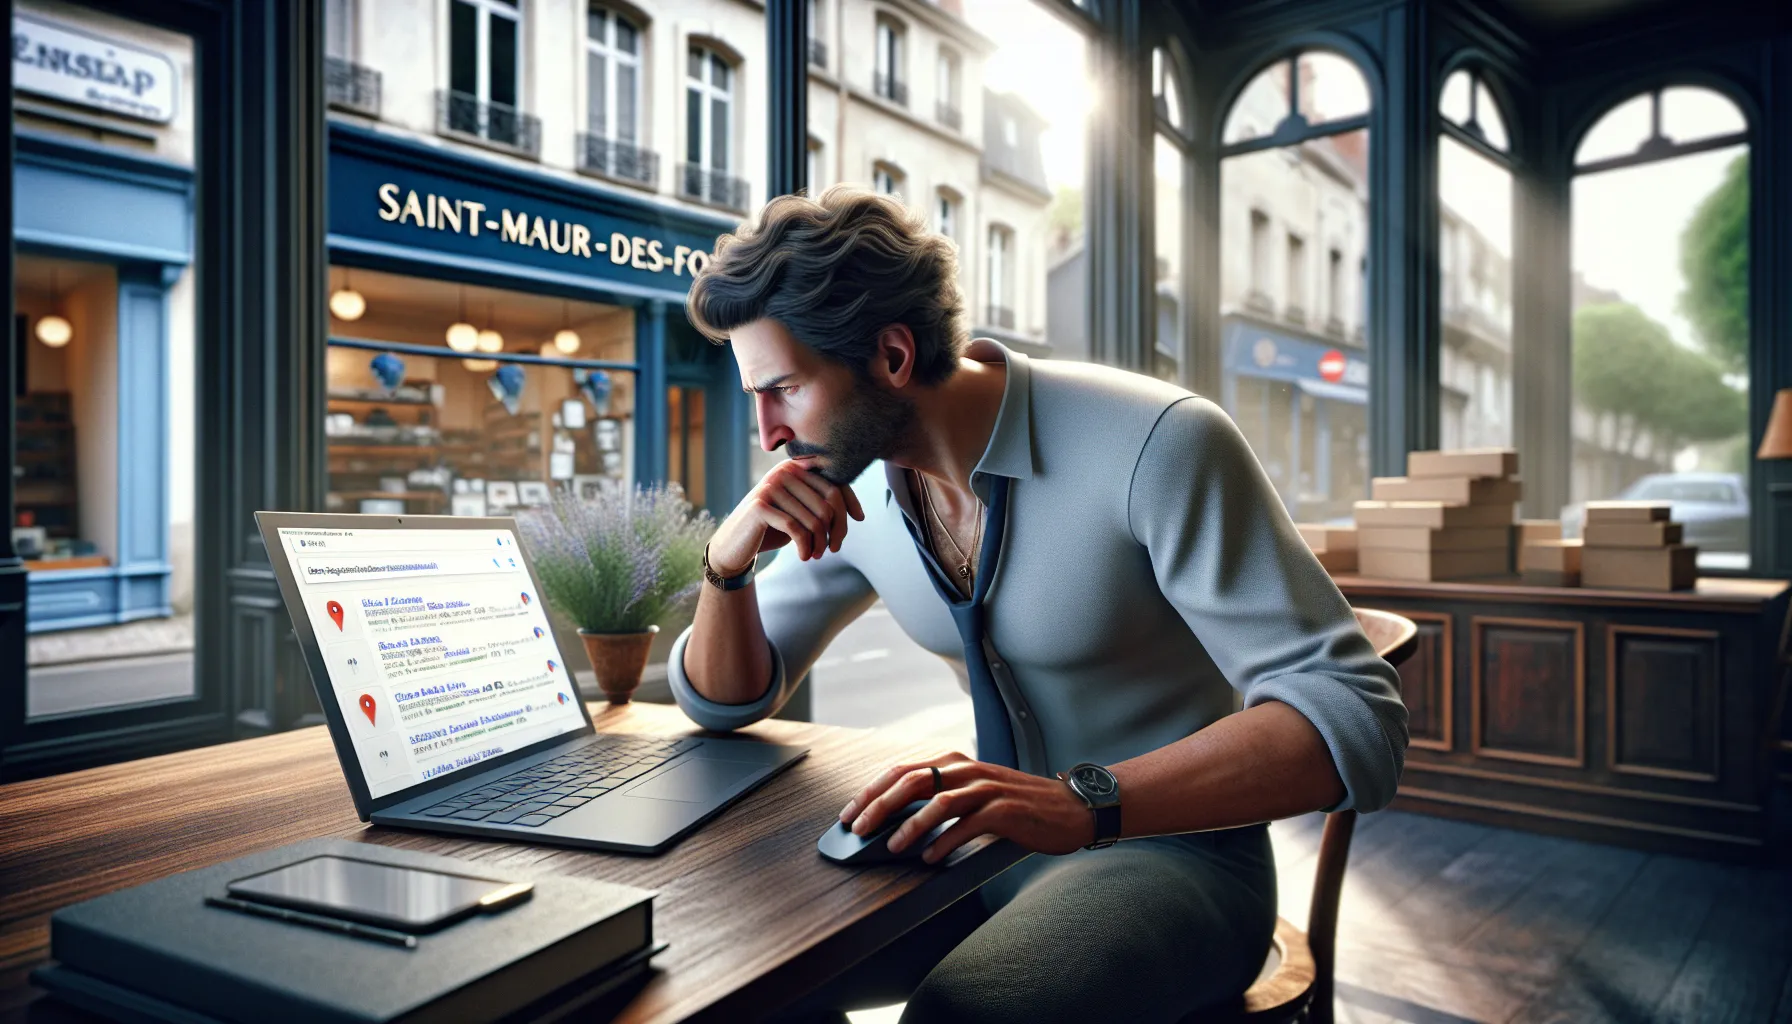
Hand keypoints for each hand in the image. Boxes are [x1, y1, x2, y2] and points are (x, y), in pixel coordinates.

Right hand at [709, 460, 864, 575]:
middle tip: (832, 549)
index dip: (850, 503)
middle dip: (837, 529)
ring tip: (816, 555)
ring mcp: (770, 487)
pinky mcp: (760, 506)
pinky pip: (796, 529)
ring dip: (820, 543)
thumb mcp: (801, 513)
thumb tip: (857, 513)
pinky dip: (805, 547)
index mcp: (796, 468)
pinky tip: (804, 557)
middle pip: (828, 503)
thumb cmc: (773, 529)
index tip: (859, 520)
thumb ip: (822, 505)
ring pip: (815, 519)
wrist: (735, 544)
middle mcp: (784, 472)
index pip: (835, 483)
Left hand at [838, 752, 1094, 863]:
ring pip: (938, 801)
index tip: (850, 813)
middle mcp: (968, 771)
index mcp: (956, 764)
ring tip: (891, 847)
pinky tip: (929, 858)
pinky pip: (967, 824)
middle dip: (879, 805)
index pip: (903, 770)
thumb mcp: (975, 795)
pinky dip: (944, 842)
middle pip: (913, 780)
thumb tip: (895, 824)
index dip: (872, 791)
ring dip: (909, 826)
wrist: (1069, 808)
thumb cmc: (1017, 806)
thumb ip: (942, 801)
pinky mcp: (1005, 810)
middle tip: (858, 829)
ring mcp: (987, 789)